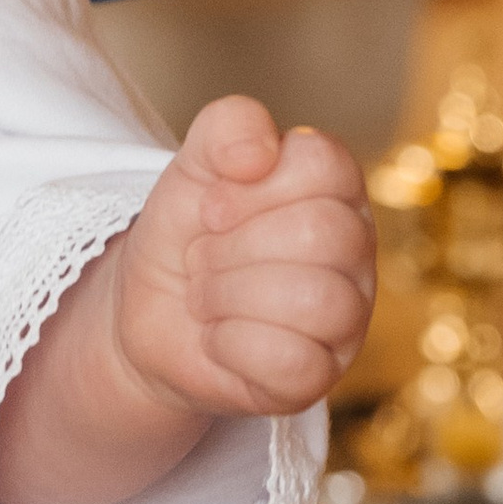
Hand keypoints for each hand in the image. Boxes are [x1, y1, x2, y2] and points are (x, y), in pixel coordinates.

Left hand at [111, 95, 373, 425]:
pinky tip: (217, 337)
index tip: (212, 207)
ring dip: (229, 295)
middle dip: (233, 245)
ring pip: (317, 300)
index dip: (254, 185)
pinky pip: (295, 363)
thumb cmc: (189, 233)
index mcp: (336, 191)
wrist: (147, 311)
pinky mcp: (319, 379)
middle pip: (324, 233)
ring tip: (206, 296)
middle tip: (203, 257)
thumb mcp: (193, 164)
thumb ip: (229, 124)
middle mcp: (355, 253)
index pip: (327, 164)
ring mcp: (346, 320)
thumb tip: (260, 152)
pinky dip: (232, 346)